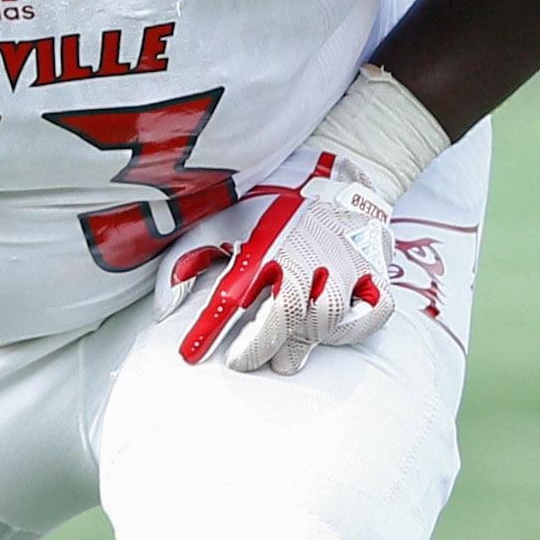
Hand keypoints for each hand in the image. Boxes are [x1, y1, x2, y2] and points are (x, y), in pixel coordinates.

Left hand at [153, 154, 393, 376]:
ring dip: (304, 340)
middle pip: (286, 312)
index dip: (209, 328)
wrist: (328, 178)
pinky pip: (373, 312)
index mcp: (263, 243)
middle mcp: (306, 252)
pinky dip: (353, 328)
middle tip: (240, 360)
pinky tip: (331, 331)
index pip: (231, 292)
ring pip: (328, 317)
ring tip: (285, 349)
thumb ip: (186, 262)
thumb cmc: (266, 213)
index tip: (189, 355)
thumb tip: (164, 309)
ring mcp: (346, 262)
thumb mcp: (219, 226)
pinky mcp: (376, 270)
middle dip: (259, 345)